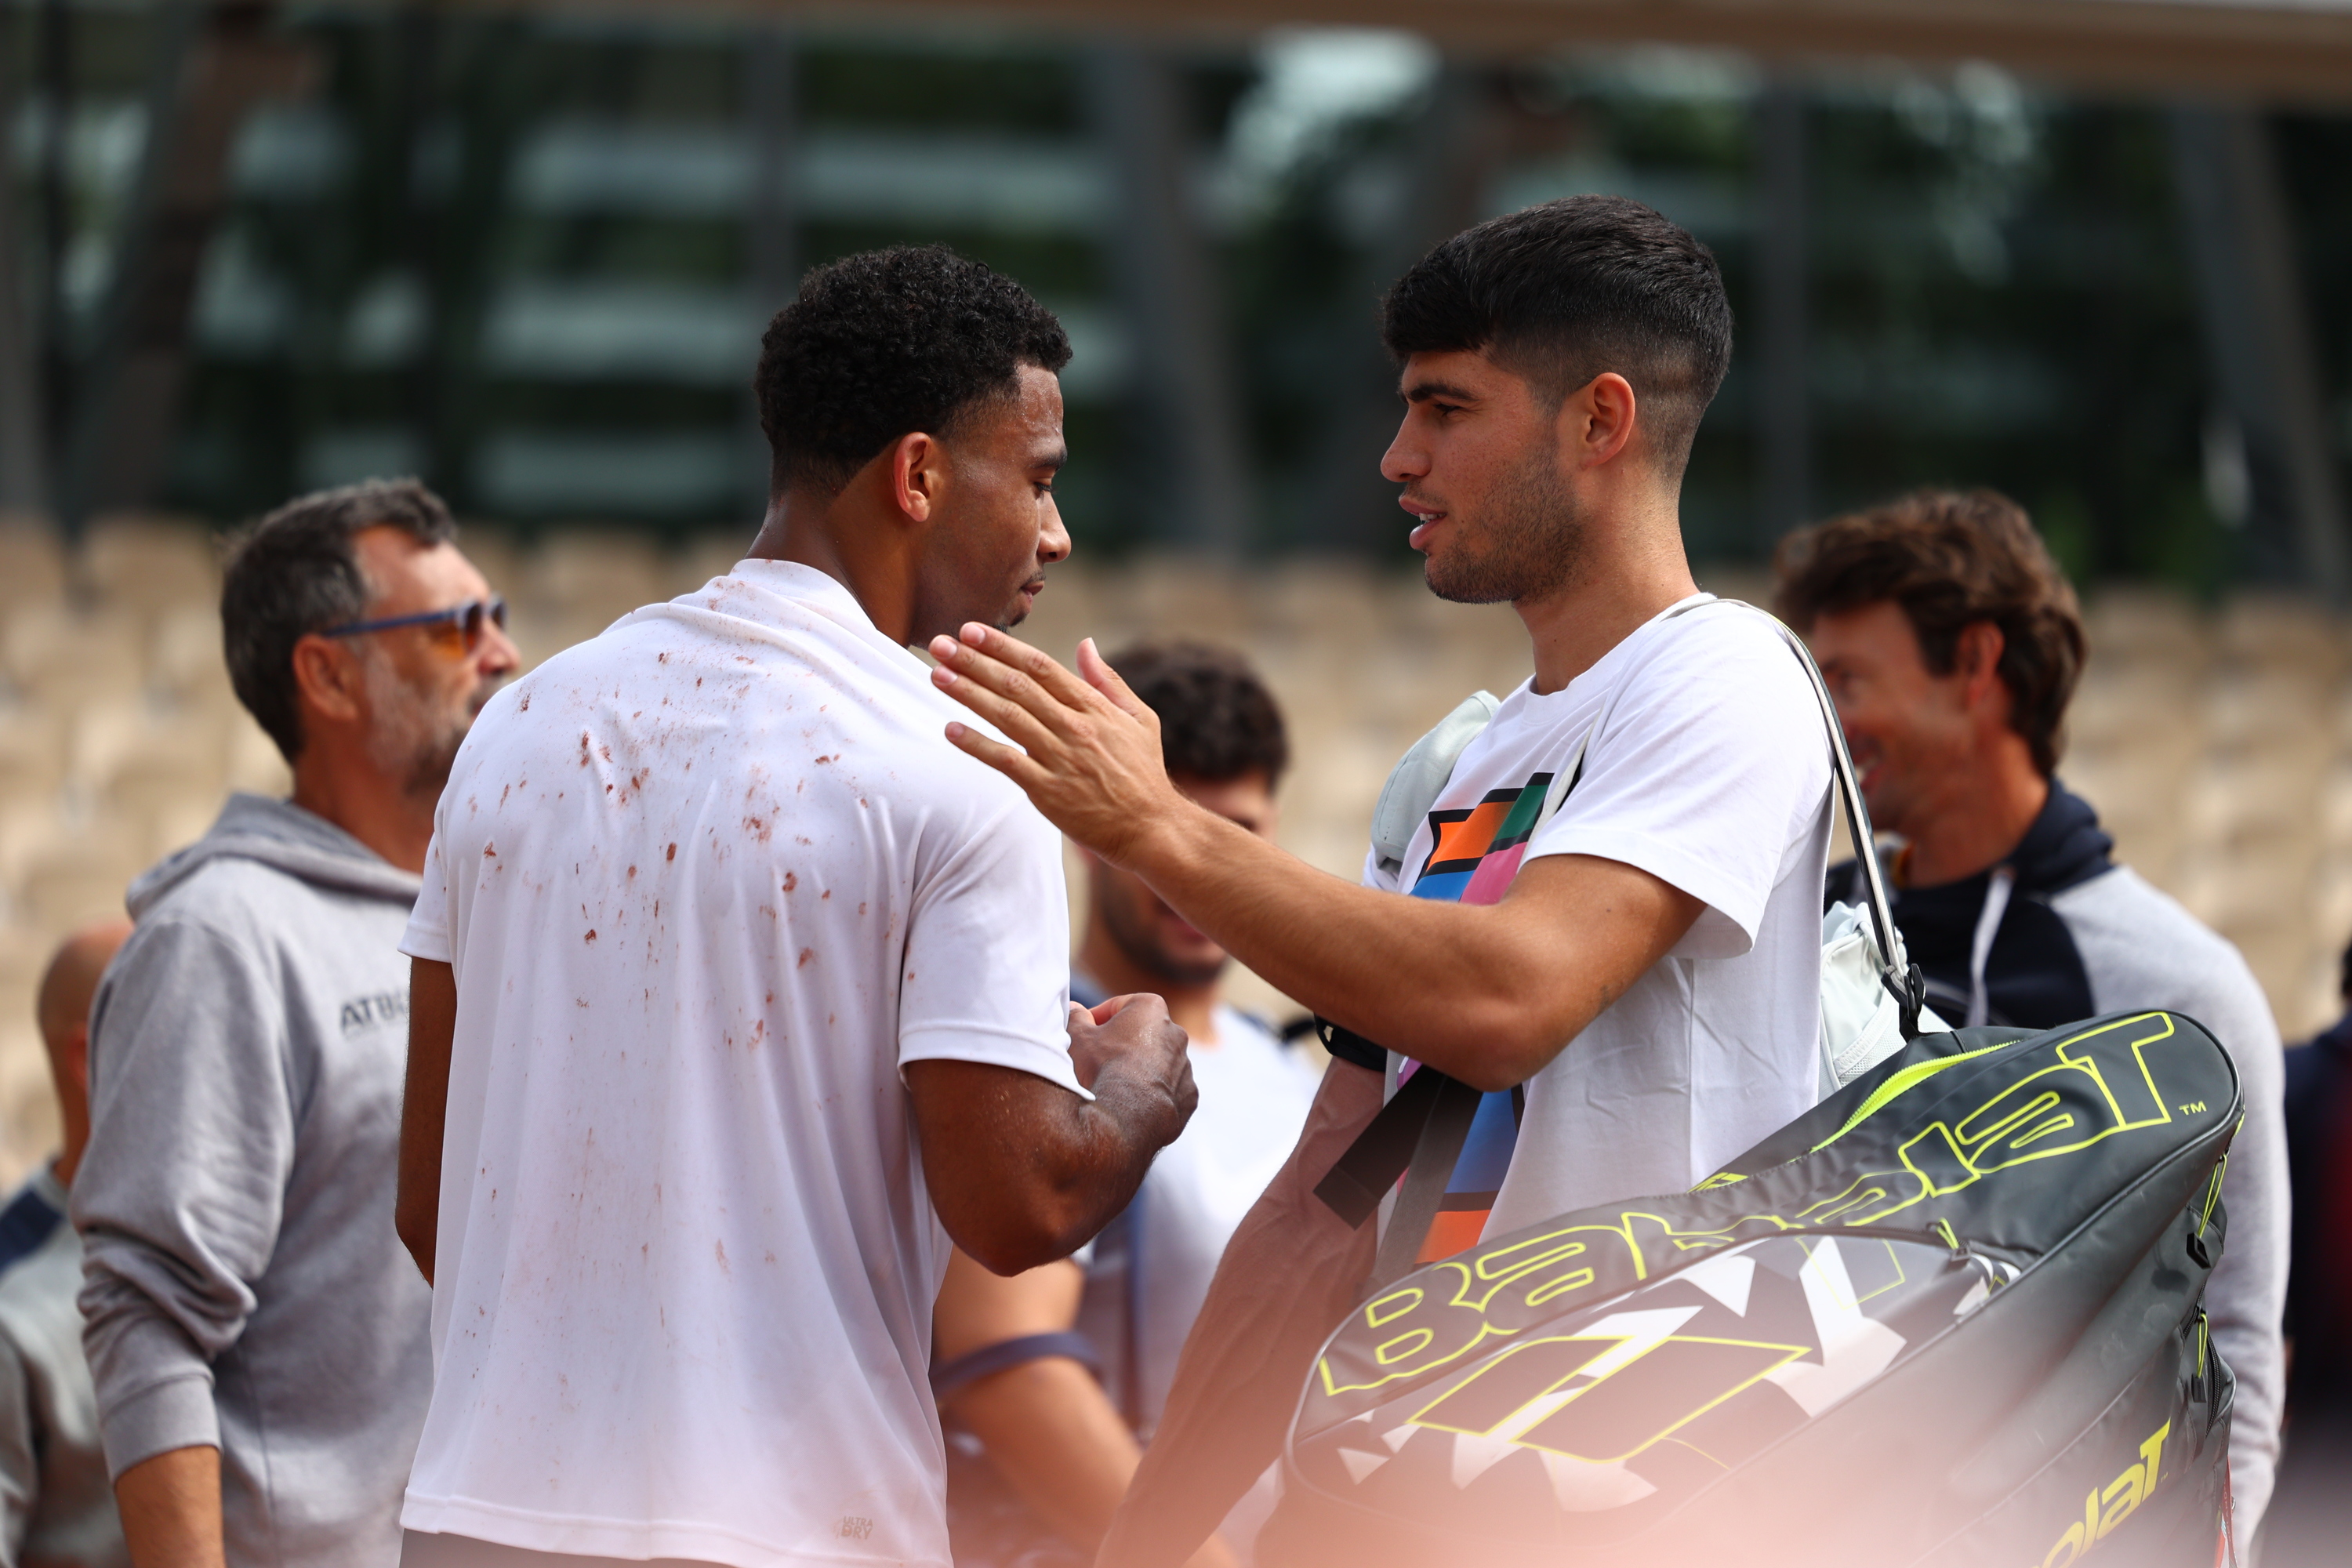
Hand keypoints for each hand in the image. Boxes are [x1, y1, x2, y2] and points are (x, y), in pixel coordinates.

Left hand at [929, 627, 1188, 865]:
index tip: (971, 630)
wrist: (1152, 828)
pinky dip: (977, 745)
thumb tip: (1085, 643)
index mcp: (1093, 707)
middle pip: (1017, 685)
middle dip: (974, 662)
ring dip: (969, 694)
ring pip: (1007, 717)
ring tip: (937, 674)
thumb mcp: (1139, 718)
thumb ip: (1108, 681)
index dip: (1002, 647)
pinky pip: (1006, 762)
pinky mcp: (1048, 791)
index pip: (1040, 667)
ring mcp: (1060, 759)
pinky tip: (950, 729)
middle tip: (940, 644)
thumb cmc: (1144, 773)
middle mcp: (1074, 727)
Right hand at [1068, 994, 1194, 1149]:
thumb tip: (1075, 1009)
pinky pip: (1168, 1089)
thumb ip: (1076, 1017)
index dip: (1098, 1018)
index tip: (1085, 1031)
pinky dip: (1153, 1093)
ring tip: (1113, 1086)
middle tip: (1096, 1059)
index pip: (1120, 1006)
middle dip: (1121, 1043)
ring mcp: (1185, 1066)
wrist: (1123, 1119)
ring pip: (1157, 1062)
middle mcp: (1176, 1033)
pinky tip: (1131, 1104)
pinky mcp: (1189, 1096)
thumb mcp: (1078, 1037)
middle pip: (1141, 1033)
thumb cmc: (1101, 1069)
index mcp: (1151, 1009)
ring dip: (1138, 1069)